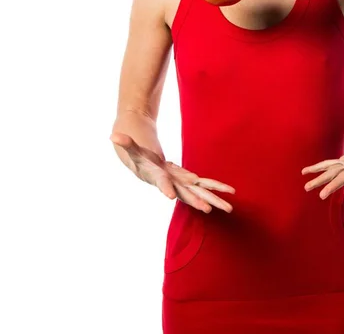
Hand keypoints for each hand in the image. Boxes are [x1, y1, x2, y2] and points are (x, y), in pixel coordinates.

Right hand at [110, 133, 235, 212]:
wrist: (145, 166)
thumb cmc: (139, 156)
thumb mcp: (132, 148)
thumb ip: (125, 142)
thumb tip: (113, 135)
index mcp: (156, 176)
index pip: (160, 181)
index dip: (164, 187)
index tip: (168, 196)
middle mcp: (171, 184)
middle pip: (184, 193)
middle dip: (196, 200)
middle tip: (208, 209)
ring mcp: (181, 183)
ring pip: (199, 192)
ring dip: (214, 199)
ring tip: (230, 209)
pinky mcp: (188, 180)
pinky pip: (204, 183)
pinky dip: (215, 186)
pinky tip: (229, 191)